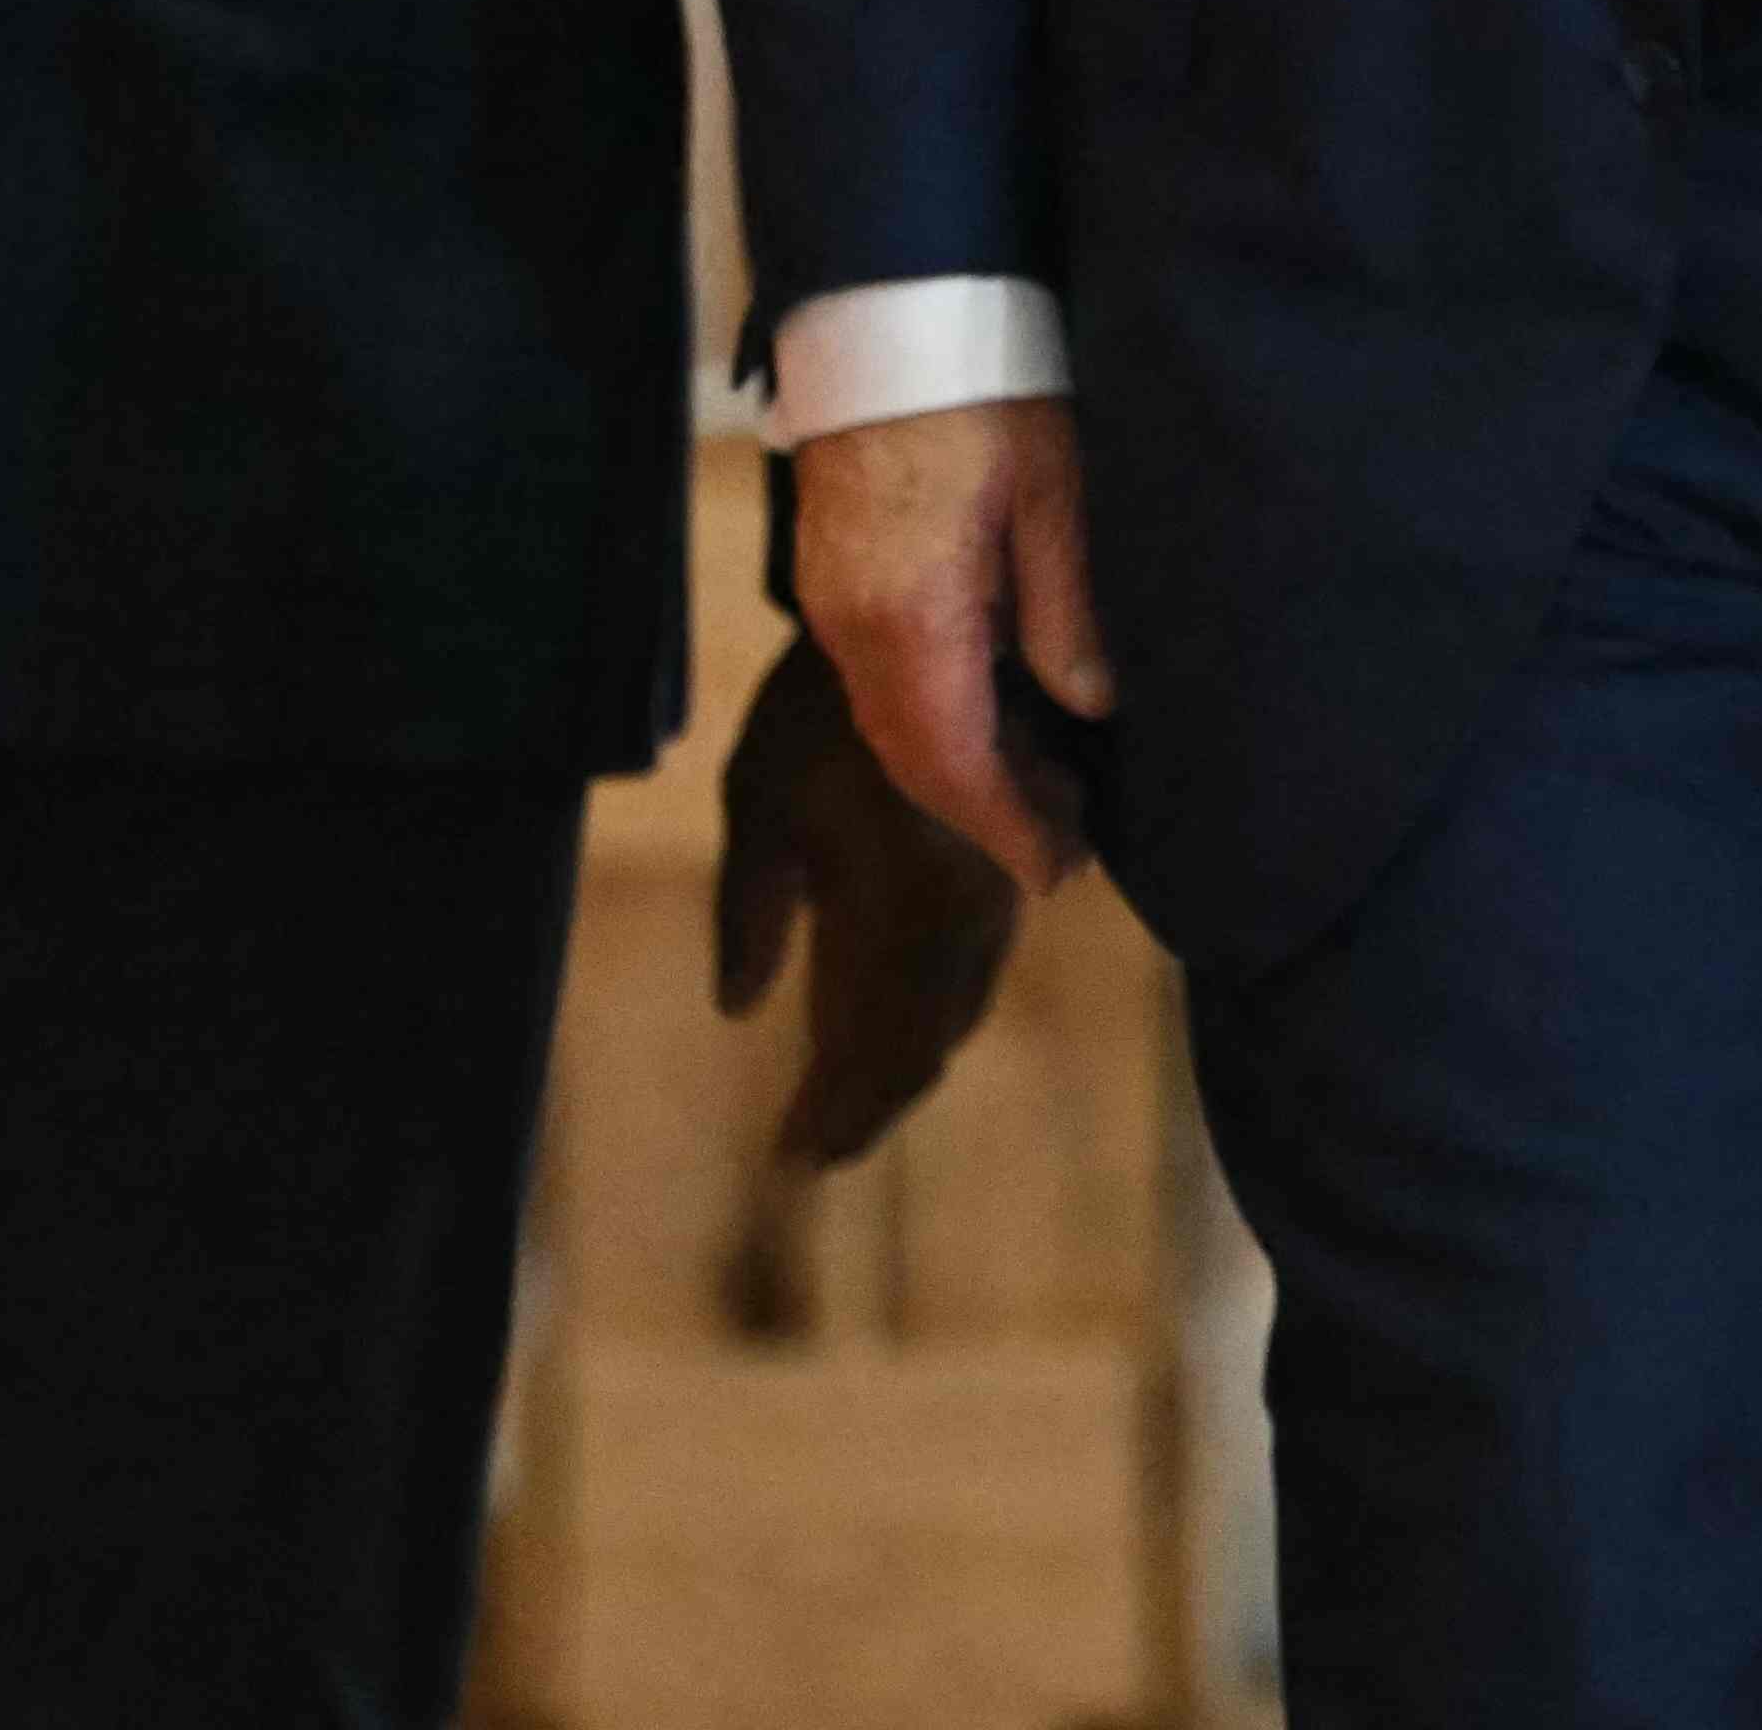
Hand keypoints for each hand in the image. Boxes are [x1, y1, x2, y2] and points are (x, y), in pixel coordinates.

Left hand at [710, 633, 1029, 1166]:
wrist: (950, 603)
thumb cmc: (831, 699)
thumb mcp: (759, 794)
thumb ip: (749, 907)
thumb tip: (736, 1010)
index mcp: (906, 914)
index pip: (881, 1050)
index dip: (840, 1114)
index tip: (794, 1159)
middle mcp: (970, 914)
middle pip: (927, 1038)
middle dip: (871, 1097)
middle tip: (815, 1148)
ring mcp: (1006, 884)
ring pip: (959, 998)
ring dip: (908, 1052)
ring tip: (851, 1096)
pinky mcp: (1024, 852)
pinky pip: (980, 953)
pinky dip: (939, 999)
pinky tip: (908, 1010)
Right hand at [791, 399, 1109, 896]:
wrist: (890, 305)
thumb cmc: (985, 387)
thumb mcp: (1055, 494)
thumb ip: (1067, 611)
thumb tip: (1091, 705)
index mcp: (912, 619)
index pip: (954, 763)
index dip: (1006, 826)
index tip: (1059, 870)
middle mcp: (854, 625)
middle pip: (913, 754)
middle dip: (985, 808)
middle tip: (1064, 836)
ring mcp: (833, 596)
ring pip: (891, 719)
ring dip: (959, 762)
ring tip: (1042, 778)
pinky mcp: (833, 568)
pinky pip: (879, 673)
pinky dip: (932, 712)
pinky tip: (991, 704)